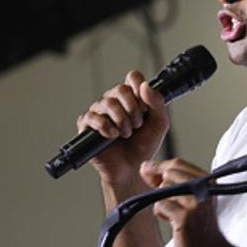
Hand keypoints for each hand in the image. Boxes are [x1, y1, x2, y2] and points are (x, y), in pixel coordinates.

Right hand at [77, 70, 169, 186]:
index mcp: (131, 99)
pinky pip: (91, 117)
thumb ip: (157, 103)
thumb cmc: (143, 146)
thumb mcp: (159, 124)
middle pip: (120, 88)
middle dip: (133, 108)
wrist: (133, 168)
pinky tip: (113, 135)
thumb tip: (145, 86)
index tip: (146, 105)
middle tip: (137, 124)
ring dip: (122, 120)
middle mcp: (114, 103)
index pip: (132, 77)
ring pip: (107, 102)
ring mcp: (99, 113)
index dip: (139, 87)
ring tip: (127, 134)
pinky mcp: (87, 127)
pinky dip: (105, 126)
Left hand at [141, 158, 232, 246]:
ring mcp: (195, 202)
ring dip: (162, 203)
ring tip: (174, 215)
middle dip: (161, 187)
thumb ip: (169, 181)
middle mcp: (204, 188)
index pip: (178, 163)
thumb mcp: (189, 198)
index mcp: (208, 181)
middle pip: (169, 174)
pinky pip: (160, 206)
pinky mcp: (185, 217)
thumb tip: (145, 167)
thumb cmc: (198, 226)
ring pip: (163, 190)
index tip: (148, 173)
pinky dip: (162, 214)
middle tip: (170, 203)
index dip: (159, 167)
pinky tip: (173, 223)